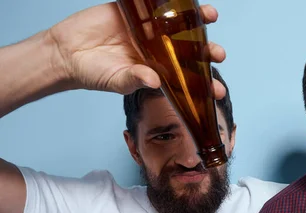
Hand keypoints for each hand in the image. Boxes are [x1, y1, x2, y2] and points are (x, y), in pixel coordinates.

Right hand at [47, 2, 225, 96]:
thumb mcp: (116, 81)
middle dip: (207, 52)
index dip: (204, 86)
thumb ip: (135, 79)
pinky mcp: (135, 13)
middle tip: (218, 54)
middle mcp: (159, 52)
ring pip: (179, 25)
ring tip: (210, 15)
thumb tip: (154, 80)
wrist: (67, 52)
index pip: (187, 80)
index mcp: (159, 72)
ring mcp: (149, 31)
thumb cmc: (94, 73)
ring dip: (196, 20)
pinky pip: (154, 5)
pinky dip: (168, 1)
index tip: (217, 92)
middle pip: (190, 51)